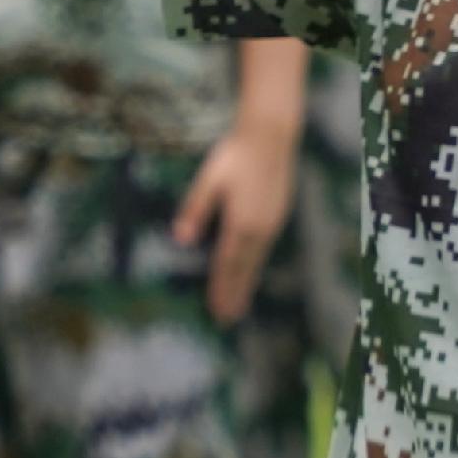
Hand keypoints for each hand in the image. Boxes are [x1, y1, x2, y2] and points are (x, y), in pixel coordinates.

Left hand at [176, 119, 298, 325]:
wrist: (271, 137)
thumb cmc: (235, 156)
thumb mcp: (208, 181)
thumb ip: (195, 210)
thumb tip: (179, 240)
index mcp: (240, 224)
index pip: (227, 265)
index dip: (221, 289)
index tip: (216, 310)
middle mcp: (260, 229)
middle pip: (245, 269)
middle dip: (234, 295)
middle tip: (227, 320)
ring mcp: (272, 223)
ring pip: (257, 261)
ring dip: (246, 283)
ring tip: (238, 304)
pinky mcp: (277, 216)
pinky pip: (264, 249)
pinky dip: (255, 266)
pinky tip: (250, 270)